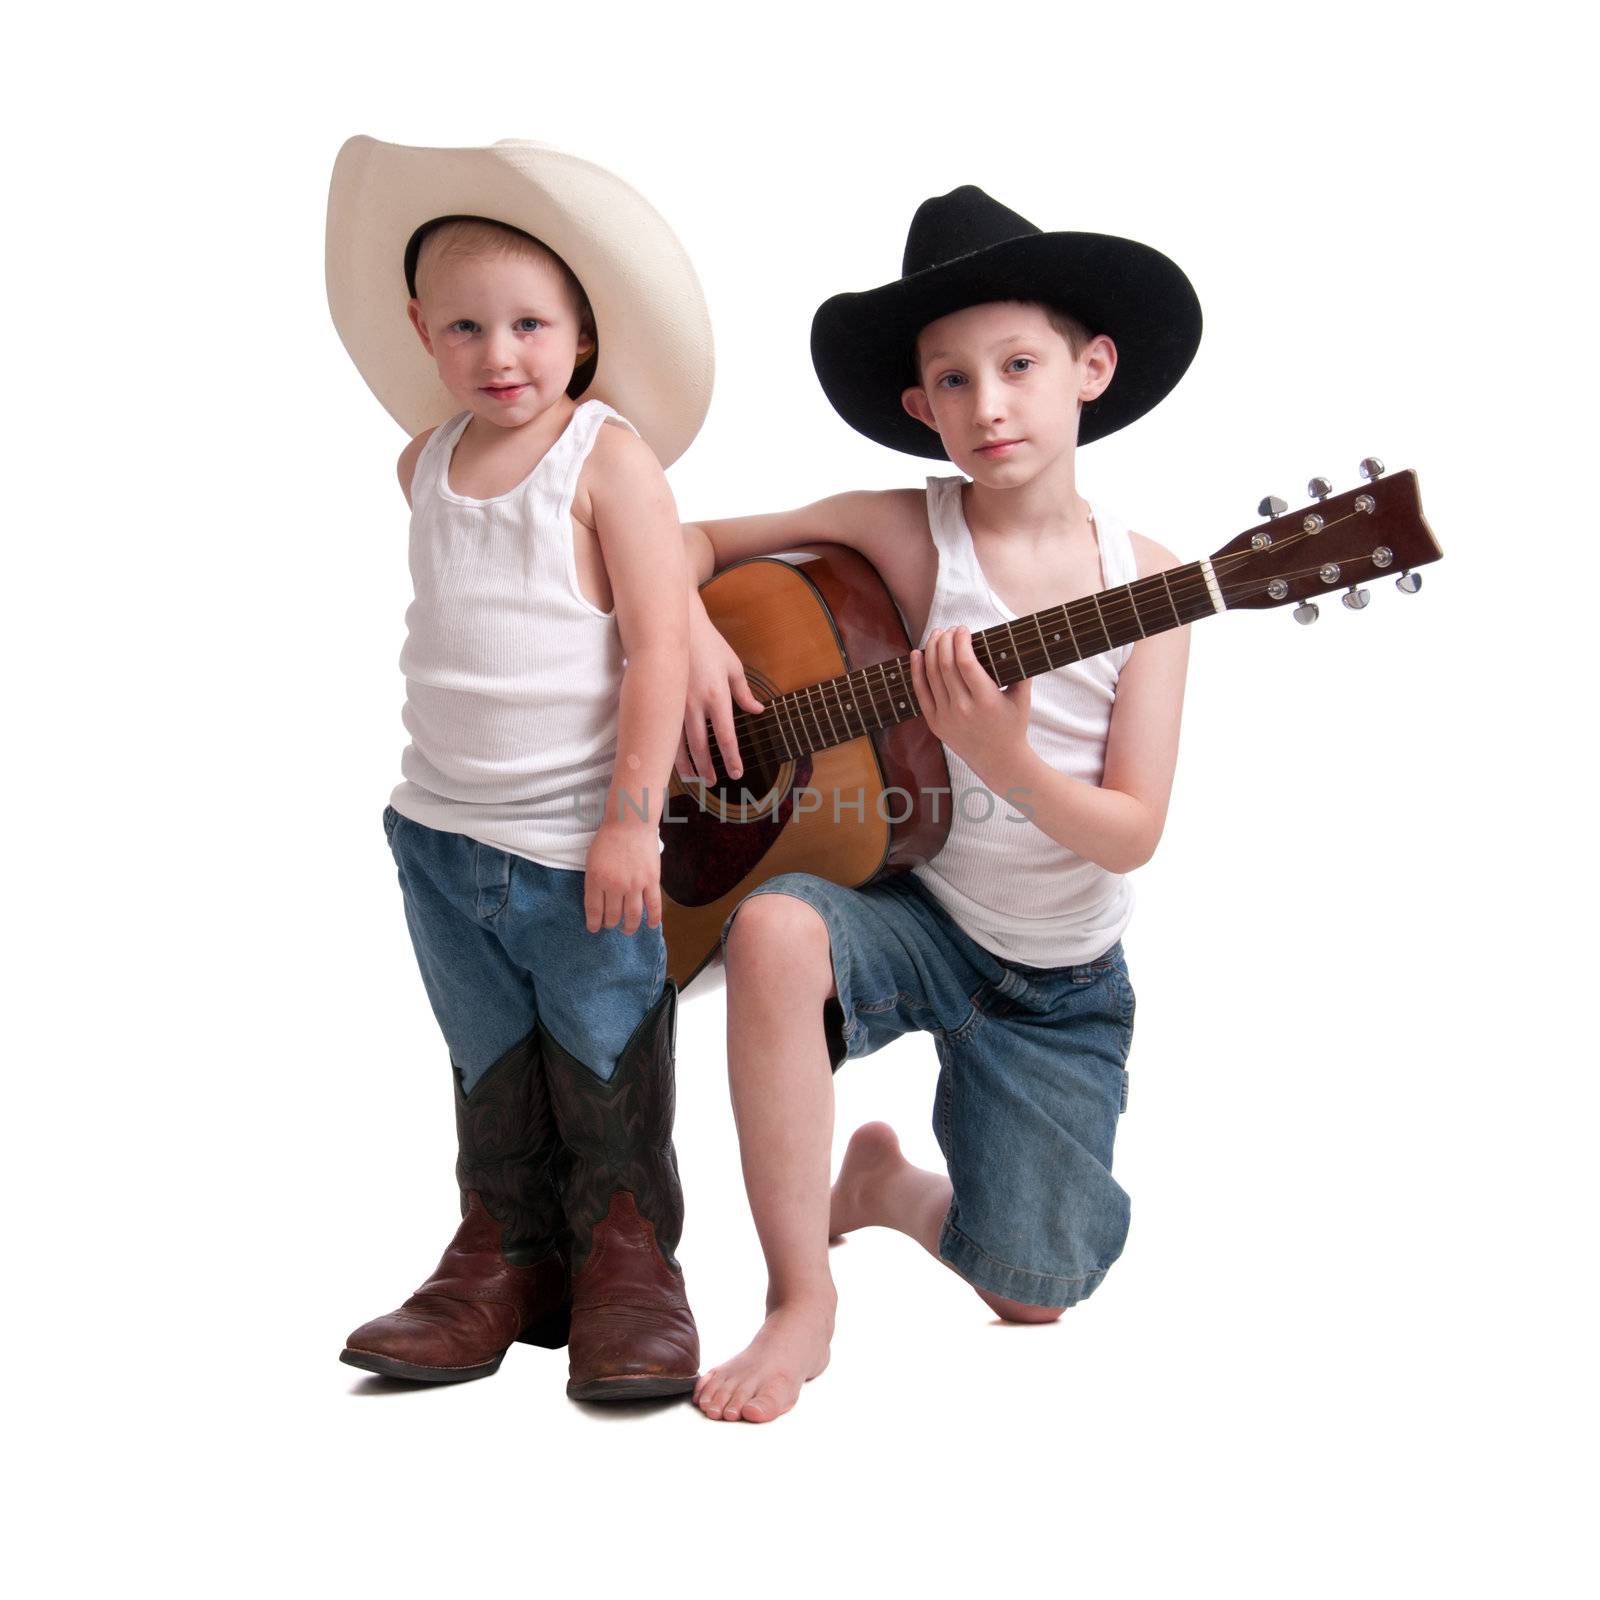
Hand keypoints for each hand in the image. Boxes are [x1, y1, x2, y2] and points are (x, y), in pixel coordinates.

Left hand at [583, 819, 661, 934]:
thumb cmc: (608, 838)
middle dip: (610, 924)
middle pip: (613, 915)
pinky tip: (650, 925)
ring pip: (632, 915)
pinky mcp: (651, 881)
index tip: (594, 928)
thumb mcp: (591, 860)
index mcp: (597, 879)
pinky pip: (654, 905)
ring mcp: (635, 885)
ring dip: (629, 927)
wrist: (630, 822)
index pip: (594, 910)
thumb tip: (597, 900)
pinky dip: (653, 918)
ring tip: (627, 930)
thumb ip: (594, 881)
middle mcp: (615, 886)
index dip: (594, 923)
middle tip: (611, 926)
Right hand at [676, 599, 763, 783]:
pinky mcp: (662, 700)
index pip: (726, 736)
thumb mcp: (733, 665)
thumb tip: (757, 711)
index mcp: (717, 697)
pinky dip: (670, 749)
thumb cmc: (708, 643)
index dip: (732, 758)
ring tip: (694, 778)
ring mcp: (675, 704)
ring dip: (687, 765)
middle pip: (702, 747)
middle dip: (708, 768)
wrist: (674, 626)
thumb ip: (744, 692)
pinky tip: (673, 759)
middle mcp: (695, 705)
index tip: (736, 773)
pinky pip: (665, 731)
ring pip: (679, 744)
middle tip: (715, 782)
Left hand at [910, 626, 1032, 782]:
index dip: (961, 641)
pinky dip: (917, 671)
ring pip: (932, 675)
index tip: (963, 629)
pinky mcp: (935, 724)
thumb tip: (1017, 640)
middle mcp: (963, 709)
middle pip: (945, 665)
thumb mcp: (1022, 698)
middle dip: (945, 641)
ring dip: (932, 650)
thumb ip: (1021, 670)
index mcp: (986, 700)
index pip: (965, 663)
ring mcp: (946, 717)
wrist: (999, 761)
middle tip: (949, 629)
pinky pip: (921, 692)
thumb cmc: (1013, 725)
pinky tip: (918, 654)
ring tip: (937, 635)